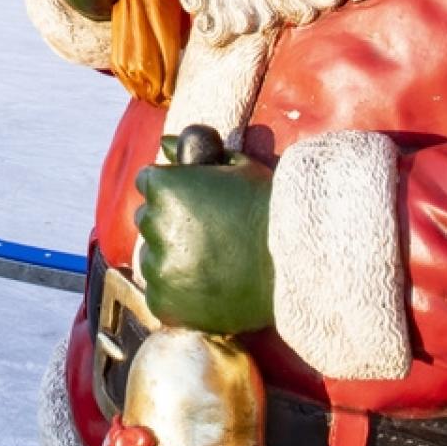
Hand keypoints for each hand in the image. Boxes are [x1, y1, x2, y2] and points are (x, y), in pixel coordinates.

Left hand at [135, 132, 274, 334]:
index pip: (148, 182)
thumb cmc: (271, 209)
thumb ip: (195, 153)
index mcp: (166, 186)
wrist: (300, 264)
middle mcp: (155, 224)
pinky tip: (208, 286)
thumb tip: (165, 141)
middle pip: (146, 219)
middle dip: (168, 222)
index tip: (195, 202)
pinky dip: (177, 293)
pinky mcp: (166, 303)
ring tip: (210, 262)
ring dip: (170, 257)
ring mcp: (159, 267)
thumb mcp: (237, 167)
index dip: (172, 189)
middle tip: (207, 233)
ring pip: (150, 258)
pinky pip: (159, 294)